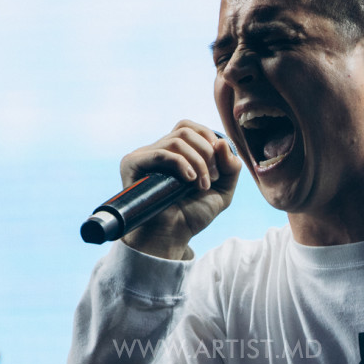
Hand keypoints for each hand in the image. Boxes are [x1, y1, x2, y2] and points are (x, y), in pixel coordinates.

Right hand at [119, 120, 241, 259]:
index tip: (220, 165)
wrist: (173, 236)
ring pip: (177, 141)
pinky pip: (161, 153)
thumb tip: (222, 142)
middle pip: (185, 130)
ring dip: (198, 162)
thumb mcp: (223, 190)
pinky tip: (189, 180)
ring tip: (202, 185)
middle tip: (213, 177)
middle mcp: (158, 150)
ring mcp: (144, 156)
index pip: (189, 127)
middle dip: (207, 152)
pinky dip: (181, 164)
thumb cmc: (192, 215)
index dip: (209, 138)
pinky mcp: (132, 164)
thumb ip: (231, 167)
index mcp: (175, 152)